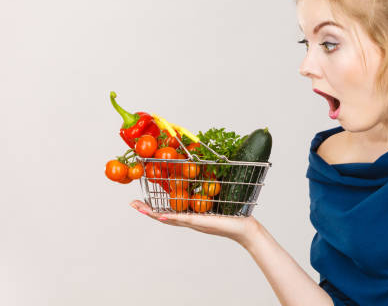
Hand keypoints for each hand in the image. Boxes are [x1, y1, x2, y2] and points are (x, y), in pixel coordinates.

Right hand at [130, 199, 260, 248]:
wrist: (243, 228)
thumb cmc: (233, 213)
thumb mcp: (218, 198)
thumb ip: (210, 189)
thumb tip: (209, 170)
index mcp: (191, 215)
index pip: (169, 210)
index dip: (154, 206)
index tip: (141, 200)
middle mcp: (190, 220)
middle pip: (163, 216)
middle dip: (147, 210)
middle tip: (132, 204)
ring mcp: (194, 223)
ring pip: (169, 219)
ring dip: (153, 214)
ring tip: (139, 208)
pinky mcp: (200, 222)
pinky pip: (183, 219)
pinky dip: (171, 218)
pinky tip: (160, 216)